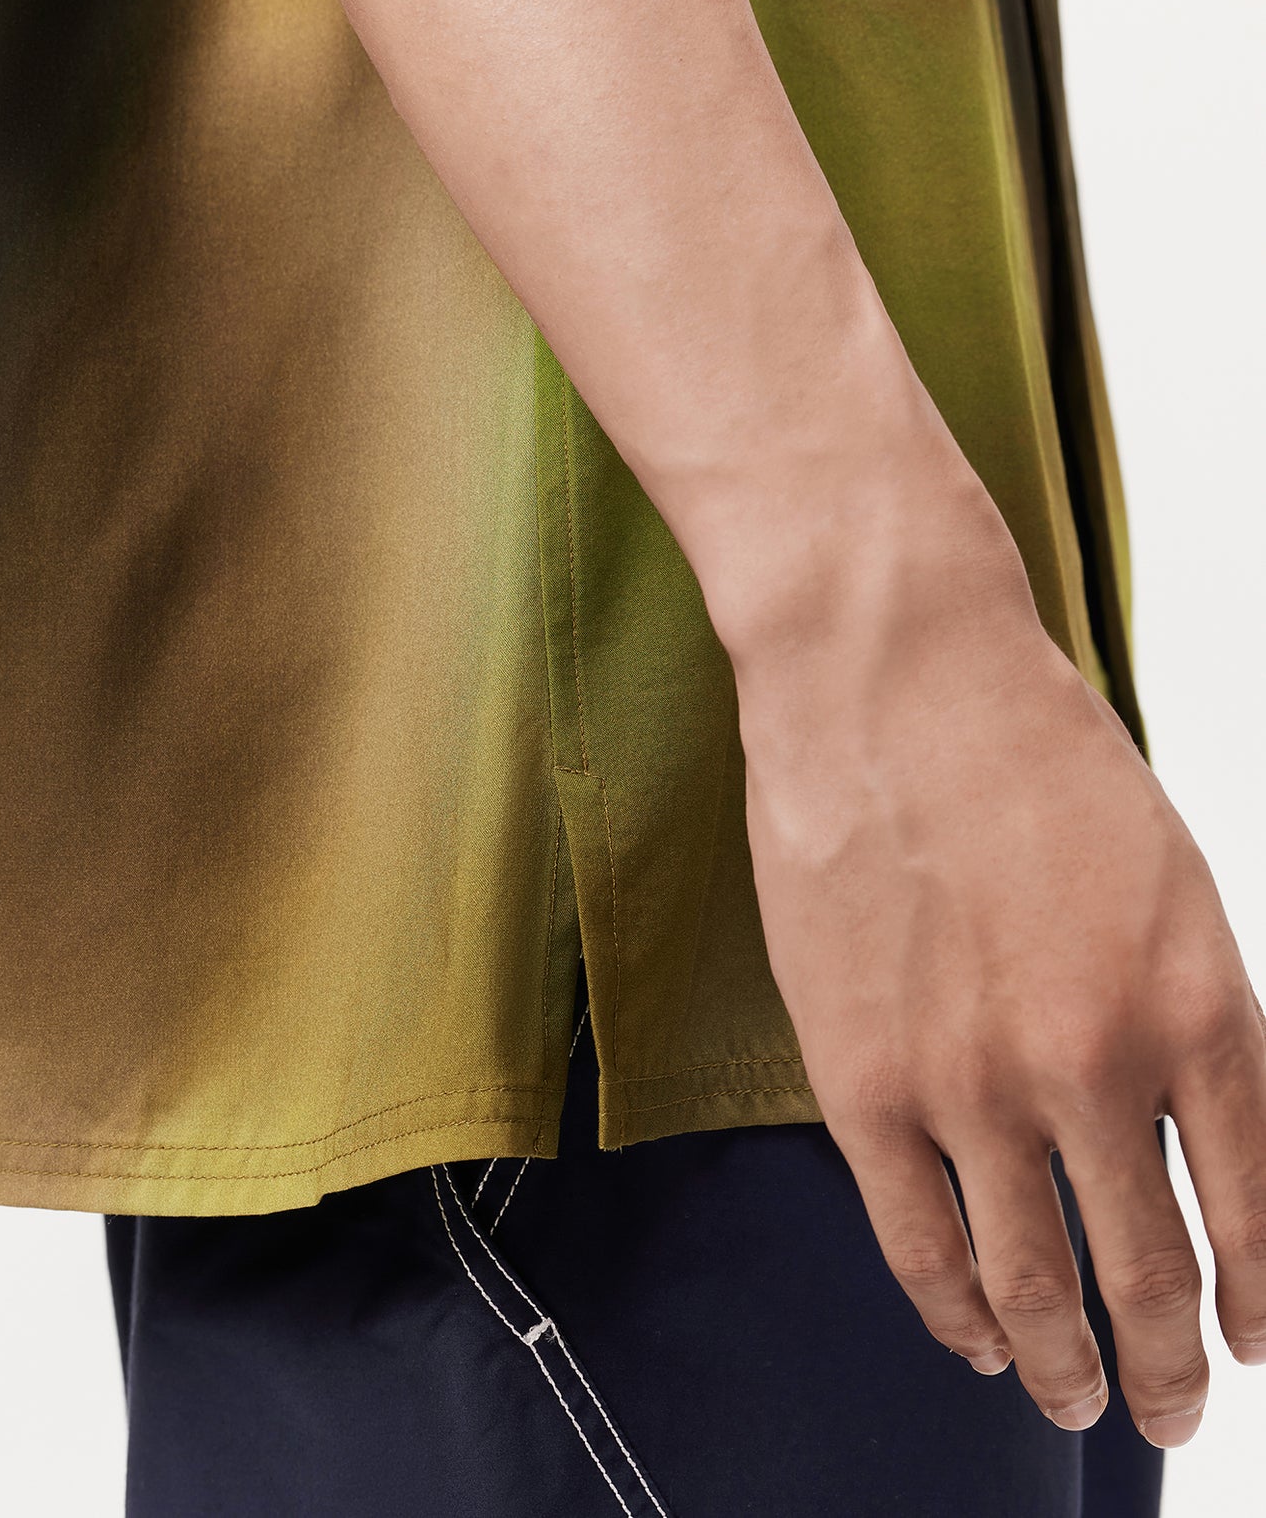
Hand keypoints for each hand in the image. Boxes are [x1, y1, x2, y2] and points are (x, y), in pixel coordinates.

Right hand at [731, 527, 1265, 1447]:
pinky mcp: (864, 1077)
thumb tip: (1190, 1134)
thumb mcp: (1170, 879)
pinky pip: (919, 1240)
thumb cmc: (1032, 754)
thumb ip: (1190, 1016)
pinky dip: (956, 1312)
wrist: (891, 676)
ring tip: (1074, 1398)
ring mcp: (973, 1079)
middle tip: (1170, 1412)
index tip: (1254, 1349)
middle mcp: (1097, 1064)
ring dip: (1065, 1365)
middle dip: (1170, 1369)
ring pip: (1033, 1282)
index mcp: (1199, 1004)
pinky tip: (975, 1339)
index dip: (1262, 1305)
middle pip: (1149, 1274)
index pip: (1259, 1210)